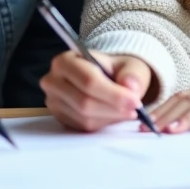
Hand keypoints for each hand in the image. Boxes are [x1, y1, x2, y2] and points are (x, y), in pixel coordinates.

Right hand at [40, 50, 155, 131]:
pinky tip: (113, 115)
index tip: (135, 101)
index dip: (113, 94)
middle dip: (113, 108)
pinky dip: (102, 123)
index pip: (88, 80)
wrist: (104, 77)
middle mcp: (53, 81)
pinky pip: (83, 127)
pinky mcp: (60, 118)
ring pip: (84, 118)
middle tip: (135, 110)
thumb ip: (132, 74)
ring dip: (110, 117)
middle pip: (84, 102)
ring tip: (127, 112)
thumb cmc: (114, 69)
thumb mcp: (129, 65)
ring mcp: (54, 101)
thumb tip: (130, 86)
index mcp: (65, 61)